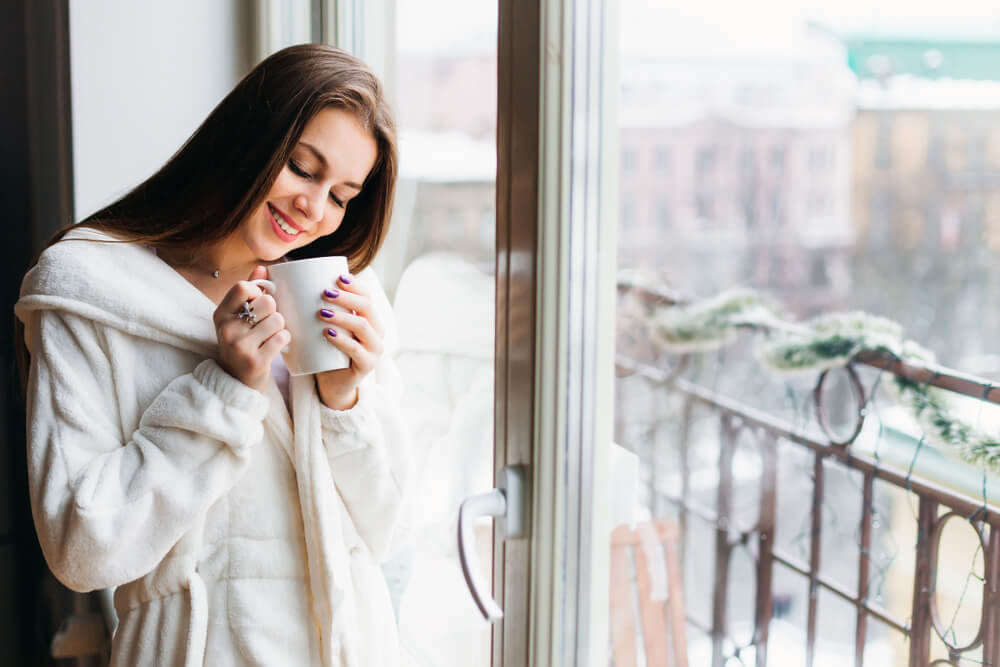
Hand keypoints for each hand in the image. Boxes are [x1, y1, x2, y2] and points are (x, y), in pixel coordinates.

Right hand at [213, 266, 290, 391]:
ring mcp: (240, 346)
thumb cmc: (241, 343)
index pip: (242, 287)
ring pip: (278, 319)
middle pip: (266, 302)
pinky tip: (275, 346)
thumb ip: (250, 292)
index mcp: (221, 314)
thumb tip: (263, 269)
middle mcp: (227, 329)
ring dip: (280, 327)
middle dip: (273, 311)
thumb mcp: (237, 318)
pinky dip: (284, 340)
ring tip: (270, 336)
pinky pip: (283, 337)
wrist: (235, 381)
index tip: (258, 302)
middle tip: (266, 324)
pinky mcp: (256, 361)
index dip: (258, 291)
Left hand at [314, 272, 384, 409]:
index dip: (354, 285)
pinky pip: (356, 350)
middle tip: (324, 293)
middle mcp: (377, 332)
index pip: (367, 295)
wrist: (333, 384)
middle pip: (366, 307)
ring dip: (342, 316)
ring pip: (362, 326)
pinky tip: (328, 334)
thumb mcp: (326, 327)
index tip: (336, 278)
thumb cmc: (327, 351)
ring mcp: (374, 349)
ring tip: (321, 313)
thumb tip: (287, 283)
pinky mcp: (366, 366)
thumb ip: (317, 308)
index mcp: (370, 318)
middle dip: (346, 297)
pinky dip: (342, 340)